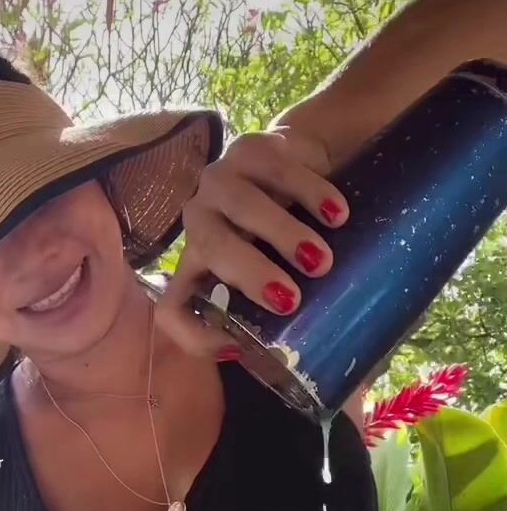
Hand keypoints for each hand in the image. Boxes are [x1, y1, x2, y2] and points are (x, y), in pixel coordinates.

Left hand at [157, 127, 349, 355]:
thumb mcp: (282, 268)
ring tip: (322, 260)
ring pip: (241, 207)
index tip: (238, 348)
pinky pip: (278, 172)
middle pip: (211, 249)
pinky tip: (337, 215)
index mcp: (198, 262)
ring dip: (281, 235)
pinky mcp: (249, 148)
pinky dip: (310, 195)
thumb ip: (289, 304)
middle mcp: (200, 222)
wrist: (303, 159)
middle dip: (251, 275)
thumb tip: (327, 361)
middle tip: (292, 299)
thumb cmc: (290, 229)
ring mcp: (220, 182)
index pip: (173, 305)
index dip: (194, 335)